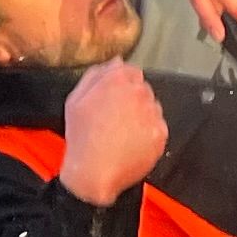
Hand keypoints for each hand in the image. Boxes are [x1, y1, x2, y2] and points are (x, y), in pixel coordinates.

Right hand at [58, 59, 169, 203]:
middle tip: (116, 118)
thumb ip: (96, 75)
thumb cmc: (82, 138)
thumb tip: (114, 63)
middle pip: (143, 88)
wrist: (93, 173)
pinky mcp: (160, 133)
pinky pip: (158, 127)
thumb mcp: (75, 100)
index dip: (123, 84)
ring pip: (152, 107)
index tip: (116, 96)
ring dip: (142, 115)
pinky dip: (148, 133)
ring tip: (122, 133)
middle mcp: (139, 92)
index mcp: (117, 80)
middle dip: (132, 99)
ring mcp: (152, 113)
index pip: (131, 71)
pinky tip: (131, 142)